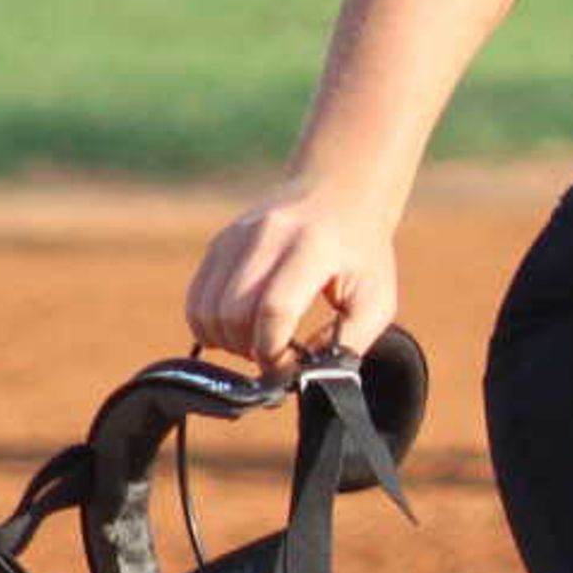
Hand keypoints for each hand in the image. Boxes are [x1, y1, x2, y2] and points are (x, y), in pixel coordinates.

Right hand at [185, 180, 398, 371]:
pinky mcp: (219, 243)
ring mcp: (237, 236)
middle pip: (233, 312)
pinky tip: (239, 330)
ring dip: (227, 342)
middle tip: (275, 356)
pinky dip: (210, 326)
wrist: (339, 195)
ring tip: (258, 343)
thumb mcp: (376, 299)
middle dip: (250, 349)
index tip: (287, 366)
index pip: (274, 308)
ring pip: (206, 309)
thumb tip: (305, 377)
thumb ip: (347, 342)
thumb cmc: (362, 255)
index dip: (274, 350)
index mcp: (312, 247)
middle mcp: (267, 235)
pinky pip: (196, 299)